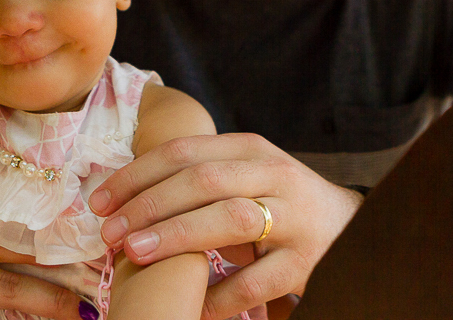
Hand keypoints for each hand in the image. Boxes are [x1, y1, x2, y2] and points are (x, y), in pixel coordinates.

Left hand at [87, 133, 363, 319]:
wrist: (351, 227)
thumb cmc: (278, 200)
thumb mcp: (243, 174)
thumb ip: (195, 178)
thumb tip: (122, 200)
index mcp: (249, 149)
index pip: (184, 152)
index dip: (136, 174)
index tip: (100, 201)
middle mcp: (274, 175)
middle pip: (201, 181)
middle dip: (147, 205)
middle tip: (109, 231)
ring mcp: (294, 218)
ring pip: (229, 219)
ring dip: (176, 235)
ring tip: (134, 252)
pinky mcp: (307, 262)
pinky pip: (257, 280)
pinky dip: (219, 294)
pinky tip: (190, 304)